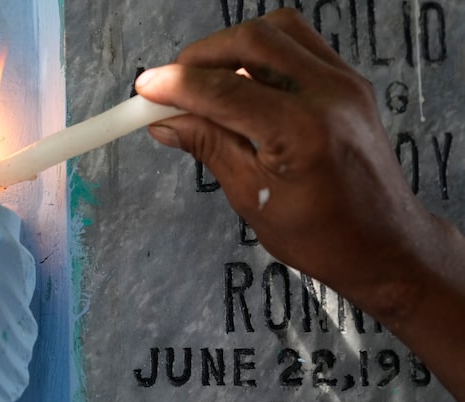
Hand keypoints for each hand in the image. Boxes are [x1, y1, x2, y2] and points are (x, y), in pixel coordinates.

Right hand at [134, 8, 464, 401]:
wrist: (385, 244)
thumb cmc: (323, 237)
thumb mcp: (252, 198)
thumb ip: (210, 147)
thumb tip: (165, 123)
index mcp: (302, 132)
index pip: (225, 88)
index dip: (176, 85)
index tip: (143, 89)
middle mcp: (329, 94)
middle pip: (251, 39)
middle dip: (201, 56)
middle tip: (170, 86)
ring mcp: (345, 82)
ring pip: (277, 30)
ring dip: (232, 47)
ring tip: (205, 83)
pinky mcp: (349, 82)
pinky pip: (299, 44)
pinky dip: (262, 53)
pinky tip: (243, 84)